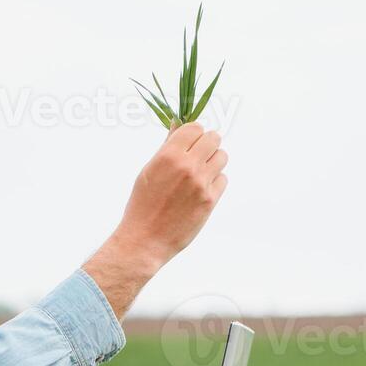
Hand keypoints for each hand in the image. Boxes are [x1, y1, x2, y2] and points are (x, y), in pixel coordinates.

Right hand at [83, 122, 228, 317]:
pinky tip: (201, 189)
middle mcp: (187, 166)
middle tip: (198, 154)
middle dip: (206, 144)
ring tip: (200, 172)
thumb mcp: (149, 171)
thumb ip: (167, 147)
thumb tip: (177, 126)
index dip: (193, 133)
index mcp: (168, 156)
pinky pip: (223, 179)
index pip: (194, 127)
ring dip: (213, 161)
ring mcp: (201, 183)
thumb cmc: (142, 205)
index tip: (190, 141)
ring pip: (222, 156)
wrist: (145, 239)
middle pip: (213, 138)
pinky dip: (215, 181)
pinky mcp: (210, 200)